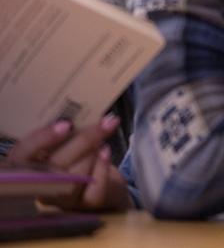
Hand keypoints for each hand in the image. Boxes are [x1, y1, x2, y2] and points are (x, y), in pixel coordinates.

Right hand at [7, 117, 129, 211]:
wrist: (103, 182)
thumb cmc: (79, 155)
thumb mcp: (66, 141)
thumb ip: (64, 132)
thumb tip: (78, 112)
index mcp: (29, 164)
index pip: (23, 153)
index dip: (42, 139)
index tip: (66, 124)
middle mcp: (40, 185)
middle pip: (55, 165)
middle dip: (84, 140)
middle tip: (106, 122)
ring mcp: (61, 199)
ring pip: (74, 178)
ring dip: (94, 153)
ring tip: (103, 140)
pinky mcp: (84, 206)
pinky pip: (93, 190)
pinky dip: (103, 168)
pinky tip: (106, 153)